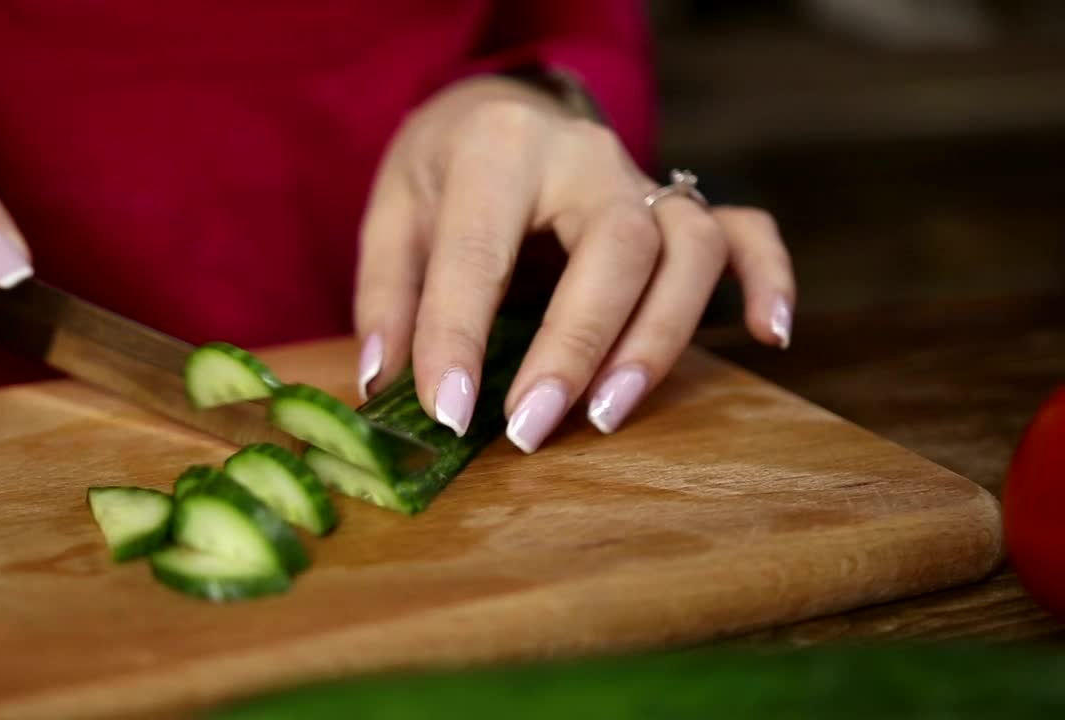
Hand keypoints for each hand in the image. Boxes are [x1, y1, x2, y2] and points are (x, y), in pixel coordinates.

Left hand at [355, 75, 794, 451]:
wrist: (501, 107)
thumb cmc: (444, 167)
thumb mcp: (393, 211)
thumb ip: (388, 293)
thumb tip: (386, 382)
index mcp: (499, 149)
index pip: (482, 251)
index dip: (460, 337)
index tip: (449, 414)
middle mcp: (587, 158)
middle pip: (615, 248)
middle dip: (576, 346)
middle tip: (531, 428)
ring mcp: (645, 180)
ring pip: (689, 249)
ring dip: (658, 338)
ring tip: (607, 414)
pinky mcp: (682, 205)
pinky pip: (746, 233)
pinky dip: (769, 280)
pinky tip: (768, 337)